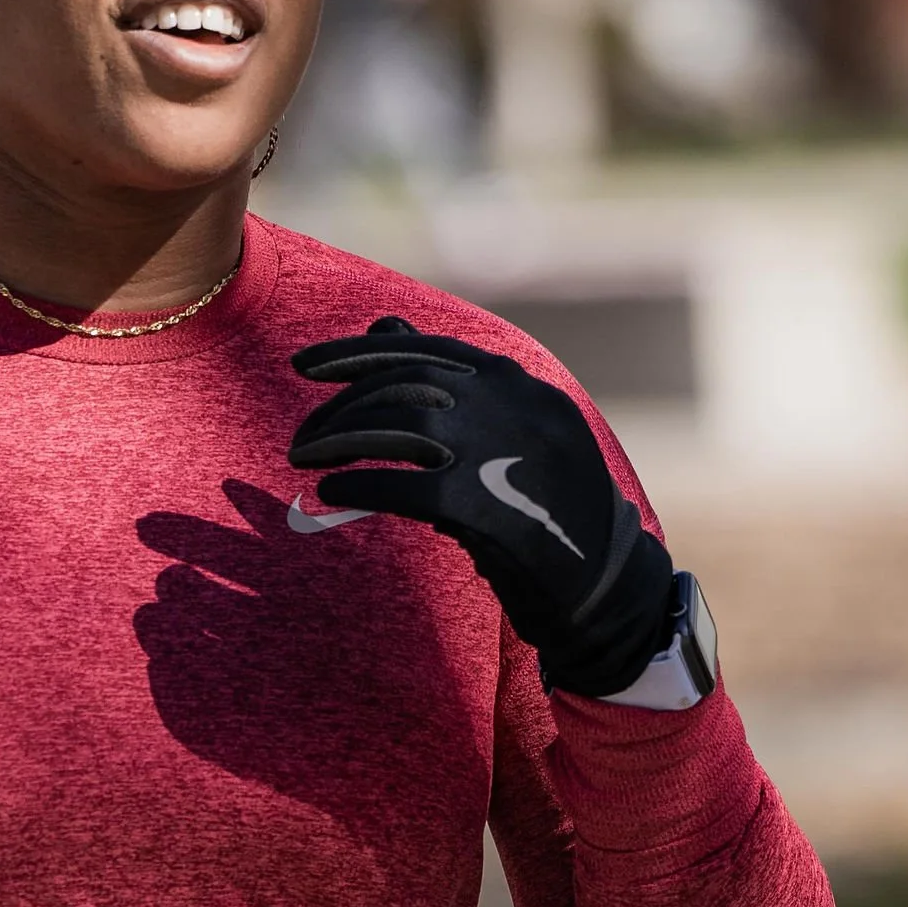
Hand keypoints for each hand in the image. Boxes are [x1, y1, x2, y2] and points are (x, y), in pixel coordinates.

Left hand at [288, 317, 676, 694]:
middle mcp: (509, 404)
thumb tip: (384, 323)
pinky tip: (331, 496)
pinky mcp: (484, 504)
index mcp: (516, 382)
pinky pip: (400, 486)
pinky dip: (357, 487)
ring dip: (338, 441)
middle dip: (340, 407)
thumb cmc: (546, 503)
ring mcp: (498, 450)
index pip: (424, 349)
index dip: (356, 354)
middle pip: (402, 385)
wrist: (604, 583)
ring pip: (396, 426)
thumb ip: (450, 379)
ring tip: (305, 461)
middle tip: (303, 438)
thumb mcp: (512, 428)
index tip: (304, 367)